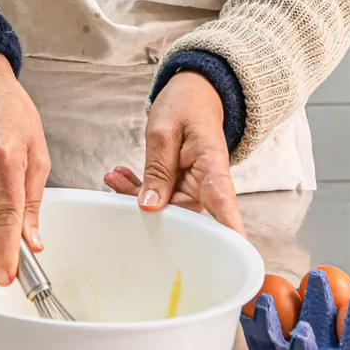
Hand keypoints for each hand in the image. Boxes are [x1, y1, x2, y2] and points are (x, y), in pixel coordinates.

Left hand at [103, 71, 243, 234]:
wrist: (195, 94)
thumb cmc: (186, 105)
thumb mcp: (163, 130)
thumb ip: (158, 168)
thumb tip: (150, 207)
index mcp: (213, 165)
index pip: (223, 202)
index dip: (227, 230)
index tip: (233, 255)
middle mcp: (209, 184)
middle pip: (182, 213)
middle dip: (147, 206)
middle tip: (118, 184)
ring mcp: (196, 188)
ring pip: (167, 207)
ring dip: (138, 195)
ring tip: (116, 176)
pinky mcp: (184, 187)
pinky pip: (162, 197)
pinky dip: (140, 189)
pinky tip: (123, 177)